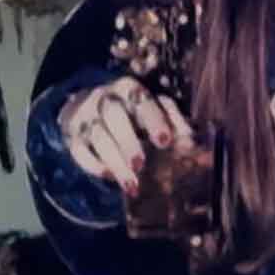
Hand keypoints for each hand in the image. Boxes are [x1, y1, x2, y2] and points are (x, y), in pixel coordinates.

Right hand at [57, 76, 194, 195]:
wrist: (89, 107)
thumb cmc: (133, 112)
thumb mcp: (154, 110)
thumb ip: (176, 125)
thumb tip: (201, 151)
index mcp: (130, 89)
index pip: (142, 100)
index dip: (153, 120)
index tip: (165, 141)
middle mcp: (106, 99)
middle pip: (114, 115)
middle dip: (127, 140)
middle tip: (140, 165)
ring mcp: (87, 117)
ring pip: (98, 137)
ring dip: (114, 162)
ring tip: (132, 185)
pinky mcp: (74, 136)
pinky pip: (79, 151)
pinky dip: (93, 165)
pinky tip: (109, 176)